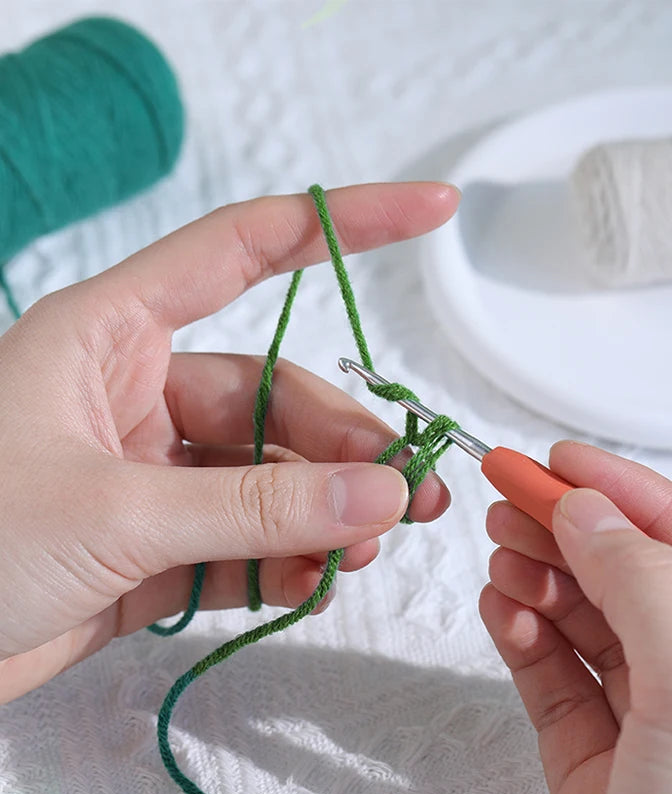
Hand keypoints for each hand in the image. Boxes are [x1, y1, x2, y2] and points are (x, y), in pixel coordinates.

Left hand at [0, 182, 458, 701]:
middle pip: (278, 398)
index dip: (344, 224)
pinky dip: (286, 559)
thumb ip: (256, 508)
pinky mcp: (158, 545)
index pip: (247, 248)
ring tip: (377, 542)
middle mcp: (140, 394)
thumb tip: (383, 496)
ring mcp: (154, 474)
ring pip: (270, 476)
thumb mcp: (115, 514)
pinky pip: (245, 539)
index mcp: (114, 335)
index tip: (431, 210)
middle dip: (347, 443)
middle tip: (409, 489)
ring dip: (328, 509)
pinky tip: (319, 578)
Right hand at [480, 440, 671, 793]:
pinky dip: (521, 634)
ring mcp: (653, 729)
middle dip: (572, 533)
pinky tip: (503, 607)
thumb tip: (589, 514)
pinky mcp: (594, 761)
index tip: (570, 463)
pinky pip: (553, 676)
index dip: (640, 498)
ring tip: (502, 548)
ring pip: (589, 625)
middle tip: (516, 496)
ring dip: (539, 578)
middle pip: (639, 582)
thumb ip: (647, 590)